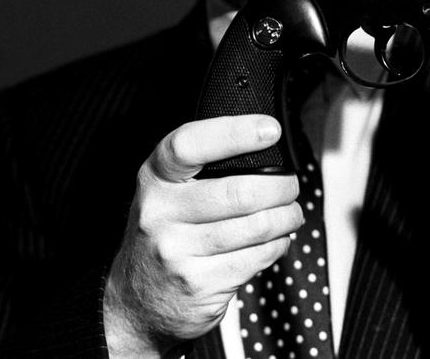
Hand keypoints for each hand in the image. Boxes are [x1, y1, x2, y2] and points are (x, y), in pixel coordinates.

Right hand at [103, 114, 302, 355]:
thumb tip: (262, 143)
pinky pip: (257, 258)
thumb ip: (200, 165)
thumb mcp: (167, 189)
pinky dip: (278, 245)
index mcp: (155, 177)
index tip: (270, 129)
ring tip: (291, 212)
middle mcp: (161, 212)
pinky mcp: (200, 285)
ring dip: (286, 217)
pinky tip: (277, 239)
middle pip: (239, 192)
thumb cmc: (166, 230)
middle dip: (280, 186)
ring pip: (256, 227)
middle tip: (291, 184)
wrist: (138, 300)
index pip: (191, 145)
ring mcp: (178, 252)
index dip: (235, 133)